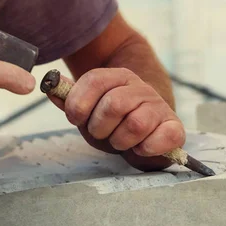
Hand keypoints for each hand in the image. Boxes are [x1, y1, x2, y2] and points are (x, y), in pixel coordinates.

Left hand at [47, 68, 184, 170]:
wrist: (145, 132)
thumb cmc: (112, 122)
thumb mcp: (87, 111)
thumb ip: (68, 99)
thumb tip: (50, 85)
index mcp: (116, 77)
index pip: (93, 81)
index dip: (79, 105)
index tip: (78, 118)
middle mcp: (139, 87)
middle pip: (113, 105)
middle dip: (100, 128)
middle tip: (102, 133)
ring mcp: (159, 106)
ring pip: (136, 124)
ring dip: (121, 141)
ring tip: (120, 141)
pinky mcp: (174, 127)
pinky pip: (163, 137)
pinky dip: (146, 148)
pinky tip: (141, 148)